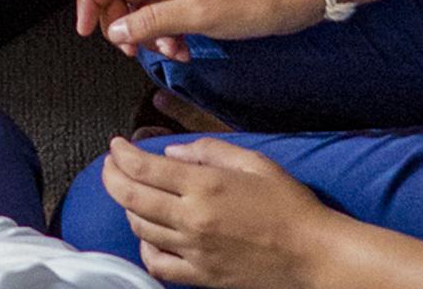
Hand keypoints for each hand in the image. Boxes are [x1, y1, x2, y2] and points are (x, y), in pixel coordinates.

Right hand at [75, 0, 323, 61]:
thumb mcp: (199, 15)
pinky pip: (169, 18)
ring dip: (147, 34)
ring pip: (146, 9)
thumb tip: (116, 28)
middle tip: (128, 49)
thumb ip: (153, 21)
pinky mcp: (199, 0)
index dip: (91, 0)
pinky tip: (182, 52)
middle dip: (120, 23)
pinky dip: (168, 37)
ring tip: (164, 53)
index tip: (86, 30)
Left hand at [102, 137, 344, 288]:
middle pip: (131, 196)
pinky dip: (145, 246)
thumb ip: (208, 151)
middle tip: (110, 165)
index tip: (116, 146)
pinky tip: (150, 234)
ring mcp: (194, 250)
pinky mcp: (200, 275)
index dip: (122, 154)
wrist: (312, 253)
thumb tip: (172, 153)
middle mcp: (193, 219)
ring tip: (131, 193)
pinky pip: (157, 263)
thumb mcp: (253, 162)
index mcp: (206, 186)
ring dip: (127, 206)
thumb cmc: (289, 205)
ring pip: (139, 227)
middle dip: (111, 176)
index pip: (144, 168)